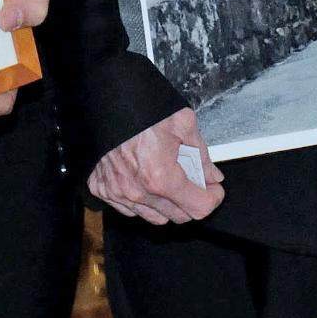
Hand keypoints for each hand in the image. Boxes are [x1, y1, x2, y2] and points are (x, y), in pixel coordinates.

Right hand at [91, 109, 223, 223]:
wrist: (109, 100)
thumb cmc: (144, 110)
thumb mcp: (184, 125)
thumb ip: (202, 156)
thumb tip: (212, 176)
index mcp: (162, 177)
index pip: (199, 208)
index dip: (212, 198)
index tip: (213, 189)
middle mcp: (138, 191)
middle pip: (179, 216)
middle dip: (192, 200)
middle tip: (194, 180)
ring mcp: (118, 193)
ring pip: (155, 217)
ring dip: (167, 203)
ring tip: (168, 177)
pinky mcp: (103, 189)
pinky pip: (130, 208)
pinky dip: (142, 199)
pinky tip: (146, 179)